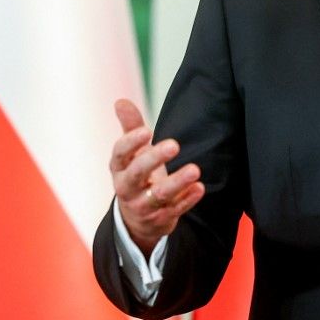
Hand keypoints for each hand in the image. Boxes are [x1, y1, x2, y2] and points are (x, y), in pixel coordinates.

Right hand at [109, 99, 205, 255]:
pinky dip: (187, 200)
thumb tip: (120, 101)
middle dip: (154, 160)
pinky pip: (175, 210)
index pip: (120, 154)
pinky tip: (200, 188)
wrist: (138, 217)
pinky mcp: (161, 219)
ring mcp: (143, 205)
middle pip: (136, 174)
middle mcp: (127, 188)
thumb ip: (130, 126)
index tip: (147, 131)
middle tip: (174, 144)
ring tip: (195, 169)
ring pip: (159, 195)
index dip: (131, 143)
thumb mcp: (132, 153)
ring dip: (177, 182)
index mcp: (119, 168)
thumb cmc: (138, 174)